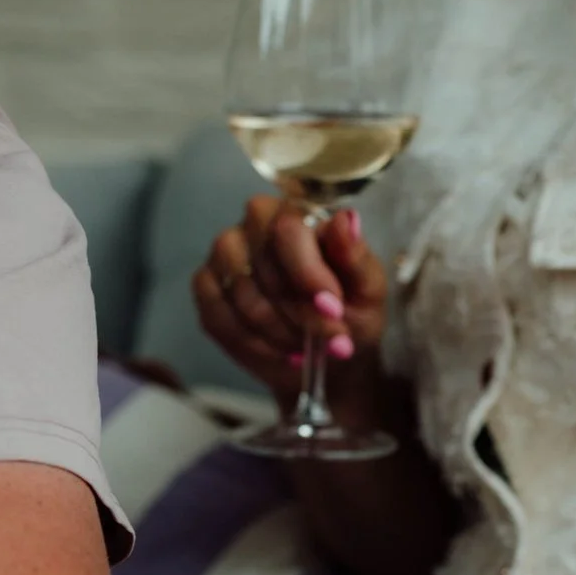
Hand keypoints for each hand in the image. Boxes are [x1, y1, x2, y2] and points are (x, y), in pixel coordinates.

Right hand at [192, 200, 389, 413]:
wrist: (330, 359)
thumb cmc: (351, 315)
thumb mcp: (368, 290)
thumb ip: (356, 257)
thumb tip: (345, 219)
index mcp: (297, 215)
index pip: (288, 232)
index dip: (309, 276)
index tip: (333, 310)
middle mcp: (254, 225)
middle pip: (264, 270)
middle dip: (299, 315)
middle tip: (328, 339)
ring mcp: (225, 254)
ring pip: (242, 297)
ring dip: (280, 333)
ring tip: (307, 347)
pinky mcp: (207, 286)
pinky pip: (218, 316)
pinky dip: (253, 344)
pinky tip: (279, 351)